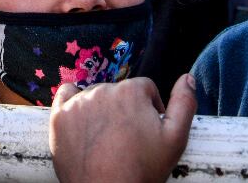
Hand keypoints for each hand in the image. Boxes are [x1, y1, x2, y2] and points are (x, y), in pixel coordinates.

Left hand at [50, 73, 195, 182]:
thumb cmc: (142, 170)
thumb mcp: (175, 140)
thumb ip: (185, 104)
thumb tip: (187, 77)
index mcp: (131, 91)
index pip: (144, 89)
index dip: (150, 110)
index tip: (148, 132)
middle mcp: (103, 90)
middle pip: (119, 92)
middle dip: (125, 110)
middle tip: (127, 139)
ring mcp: (78, 103)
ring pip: (95, 95)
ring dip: (102, 110)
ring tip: (107, 138)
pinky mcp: (59, 116)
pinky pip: (66, 94)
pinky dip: (73, 102)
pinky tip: (82, 119)